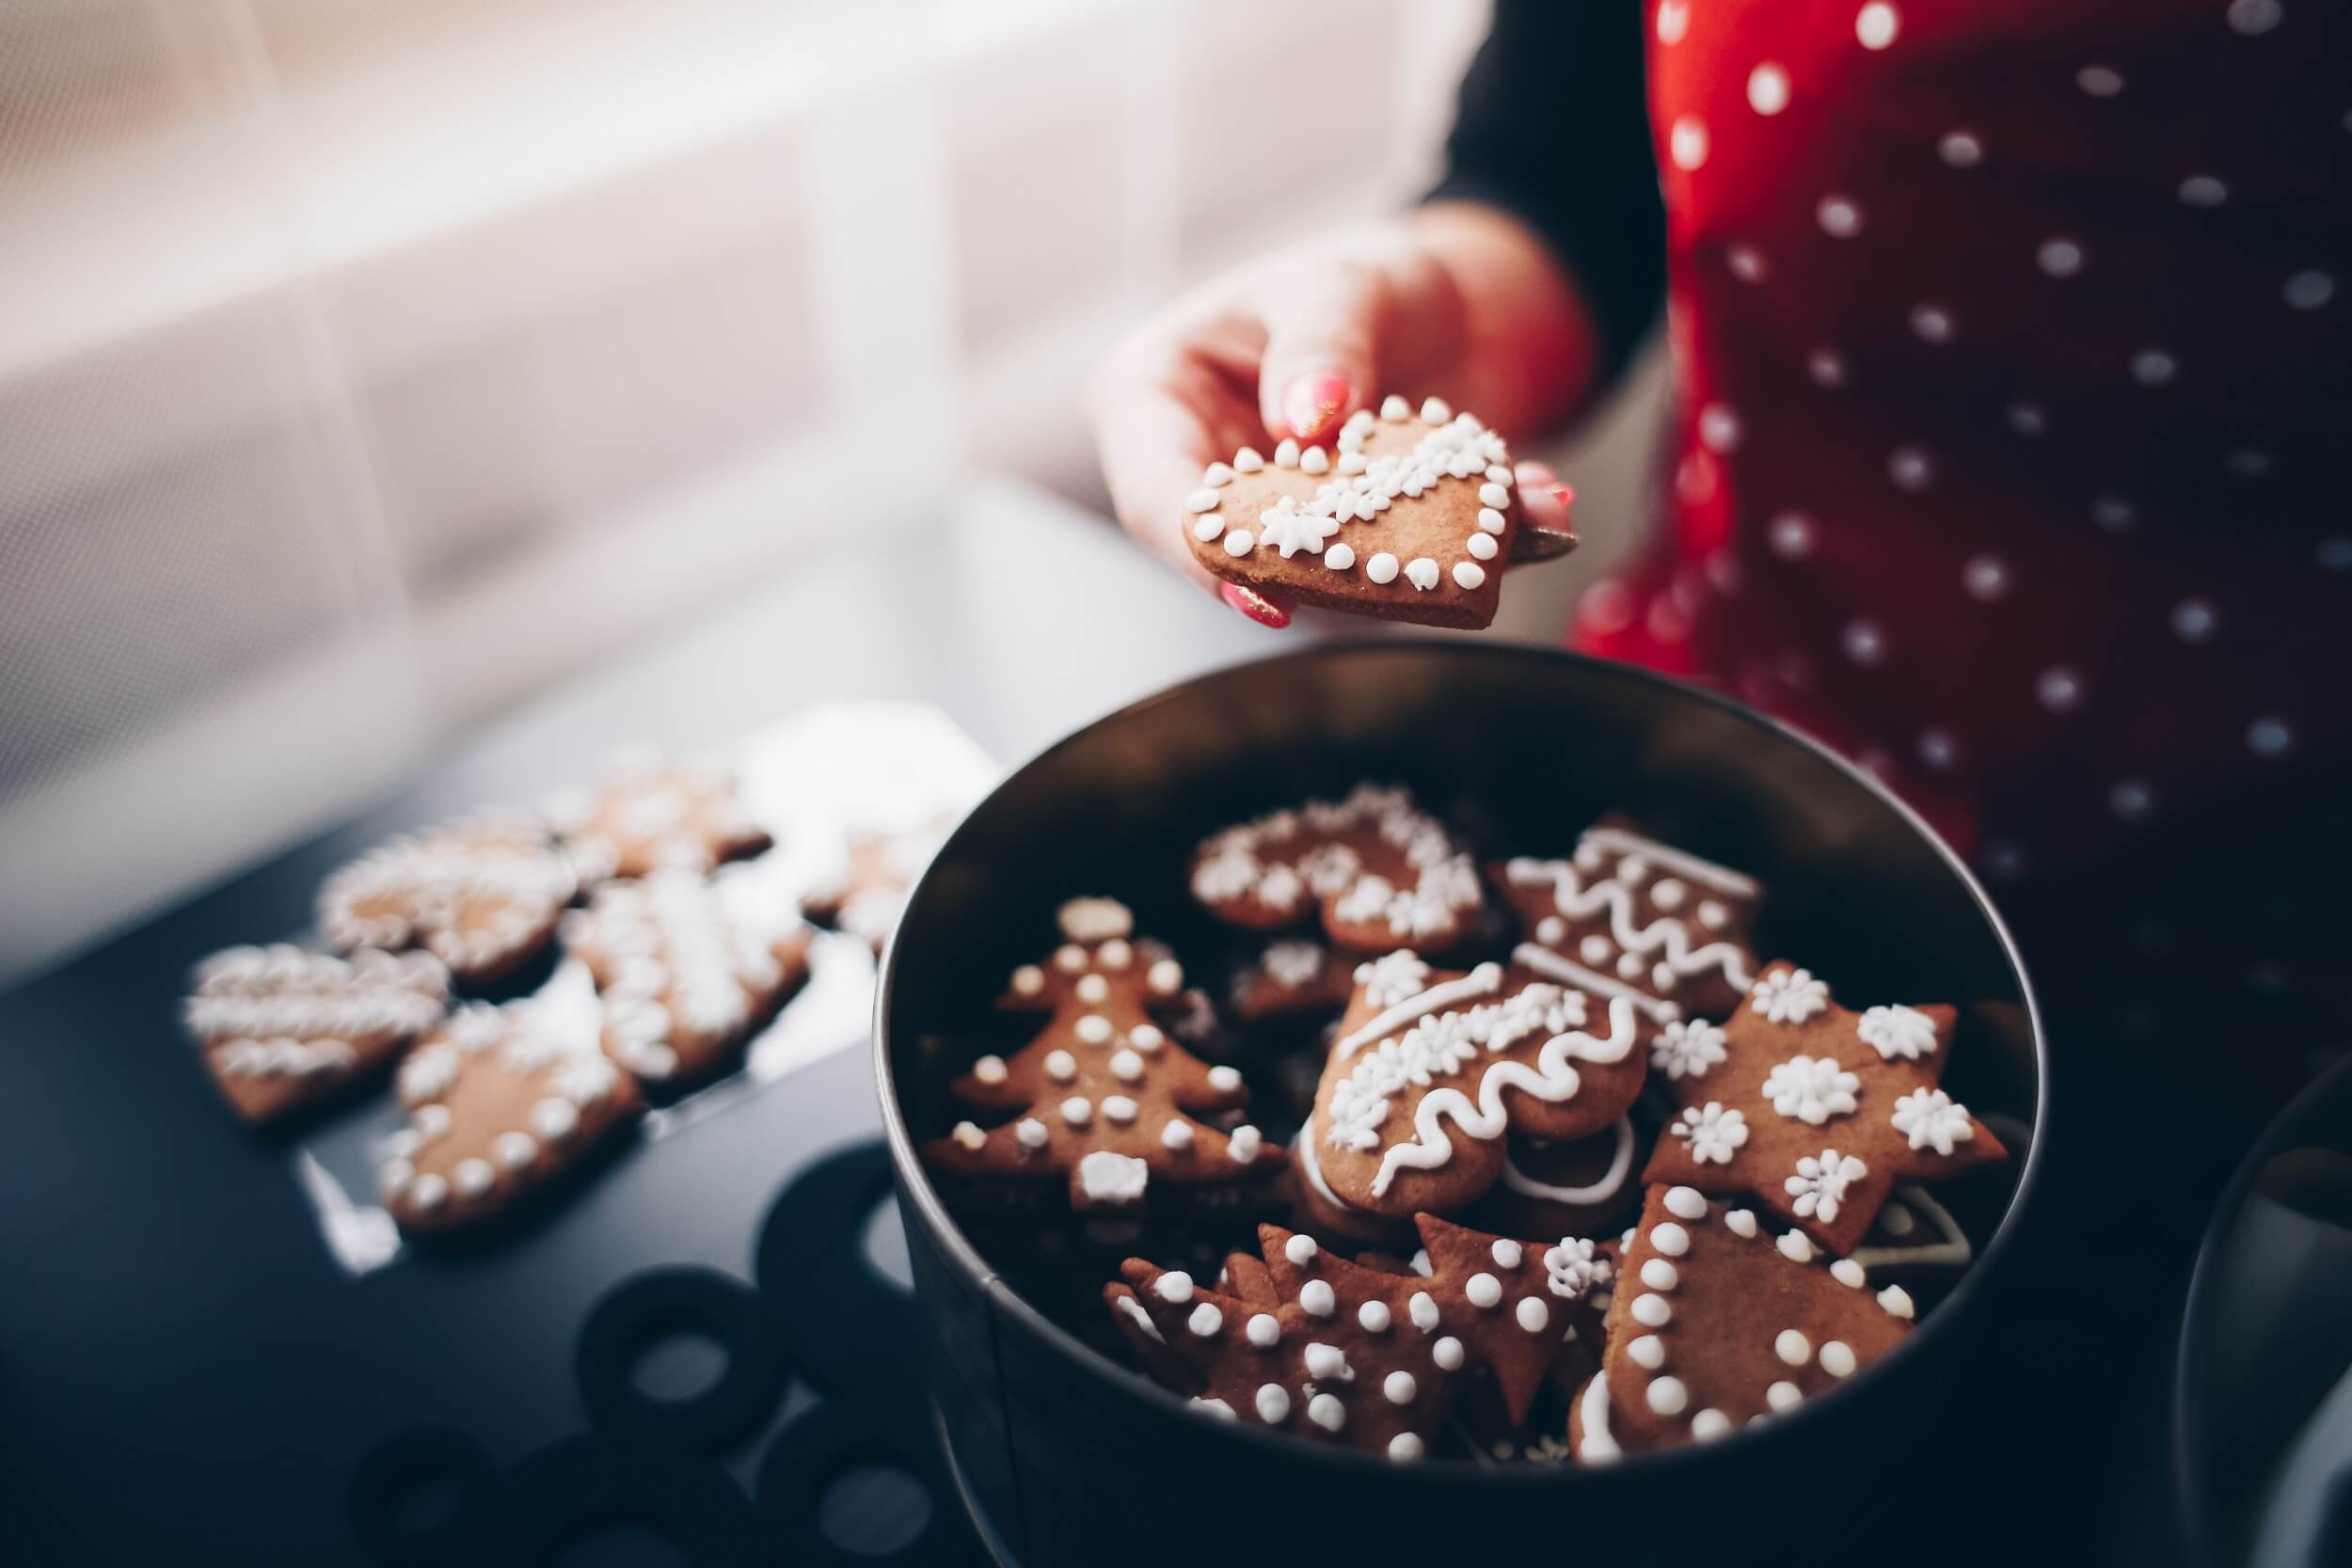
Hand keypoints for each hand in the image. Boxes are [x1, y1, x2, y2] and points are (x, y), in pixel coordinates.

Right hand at [1087, 204, 1596, 625]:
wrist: (1456, 308)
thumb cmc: (1370, 281)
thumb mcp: (1341, 285)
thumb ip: (1323, 344)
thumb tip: (1307, 418)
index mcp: (1156, 399)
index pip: (1158, 495)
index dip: (1203, 552)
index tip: (1267, 588)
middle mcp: (1206, 472)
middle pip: (1234, 556)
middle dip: (1324, 576)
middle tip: (1399, 583)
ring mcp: (1282, 523)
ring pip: (1324, 580)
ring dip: (1417, 568)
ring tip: (1507, 529)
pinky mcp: (1352, 555)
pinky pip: (1398, 573)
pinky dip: (1471, 552)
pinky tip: (1536, 513)